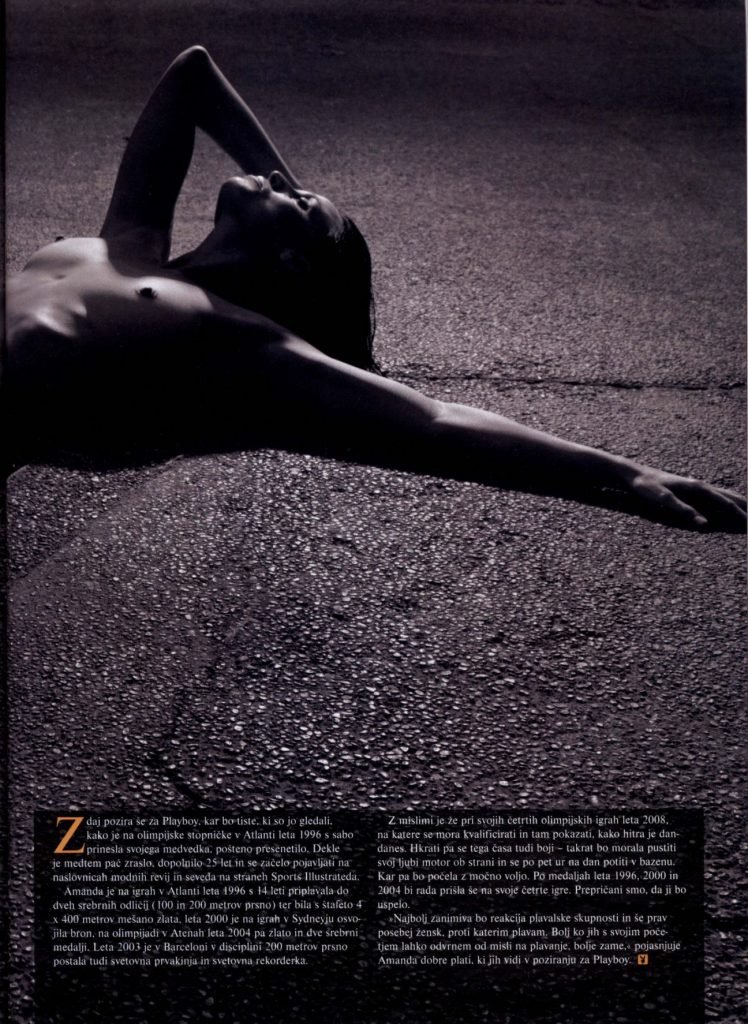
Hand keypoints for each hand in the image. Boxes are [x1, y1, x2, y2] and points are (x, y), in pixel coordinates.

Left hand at [628, 467, 746, 530]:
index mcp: (697, 488)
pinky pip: (716, 497)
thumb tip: (703, 524)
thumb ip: (683, 510)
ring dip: (739, 504)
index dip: (740, 514)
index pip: (725, 503)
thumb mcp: (662, 498)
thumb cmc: (647, 486)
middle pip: (730, 497)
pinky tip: (729, 505)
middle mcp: (701, 486)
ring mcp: (697, 487)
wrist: (636, 474)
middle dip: (745, 508)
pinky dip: (728, 502)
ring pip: (725, 495)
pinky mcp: (692, 489)